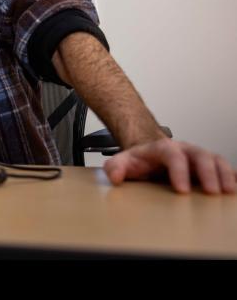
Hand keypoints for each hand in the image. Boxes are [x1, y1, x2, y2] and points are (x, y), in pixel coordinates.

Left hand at [104, 138, 236, 193]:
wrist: (148, 155)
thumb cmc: (138, 161)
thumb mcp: (122, 162)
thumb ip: (115, 167)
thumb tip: (115, 178)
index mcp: (163, 148)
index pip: (173, 155)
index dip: (179, 171)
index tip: (182, 191)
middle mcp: (184, 149)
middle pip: (200, 155)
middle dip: (208, 173)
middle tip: (212, 192)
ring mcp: (197, 156)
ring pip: (215, 159)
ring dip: (225, 174)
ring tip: (229, 191)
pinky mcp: (208, 165)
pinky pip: (223, 167)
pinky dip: (231, 176)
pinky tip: (235, 188)